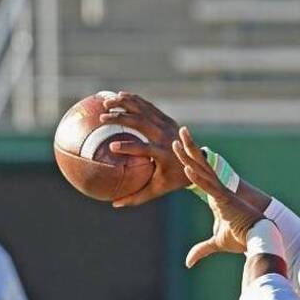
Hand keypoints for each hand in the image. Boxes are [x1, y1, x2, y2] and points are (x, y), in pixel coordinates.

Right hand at [99, 92, 188, 206]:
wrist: (197, 161)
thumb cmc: (173, 179)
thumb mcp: (157, 190)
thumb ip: (136, 197)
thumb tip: (114, 204)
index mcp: (164, 154)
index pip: (145, 149)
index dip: (129, 147)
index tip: (113, 147)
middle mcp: (166, 137)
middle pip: (142, 123)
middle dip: (121, 118)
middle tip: (102, 118)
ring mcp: (167, 125)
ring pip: (144, 110)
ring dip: (124, 104)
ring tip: (105, 102)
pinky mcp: (166, 119)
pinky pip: (148, 107)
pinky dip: (134, 100)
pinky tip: (118, 96)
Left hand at [173, 127, 264, 267]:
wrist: (259, 239)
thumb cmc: (242, 238)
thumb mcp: (217, 243)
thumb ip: (202, 249)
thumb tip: (188, 262)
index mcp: (216, 196)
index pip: (200, 175)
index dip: (190, 162)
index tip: (181, 149)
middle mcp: (218, 190)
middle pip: (200, 165)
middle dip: (189, 148)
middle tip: (180, 131)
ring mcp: (221, 193)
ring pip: (203, 170)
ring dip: (190, 156)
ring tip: (179, 139)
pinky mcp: (225, 200)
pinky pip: (209, 186)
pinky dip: (198, 178)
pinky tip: (187, 167)